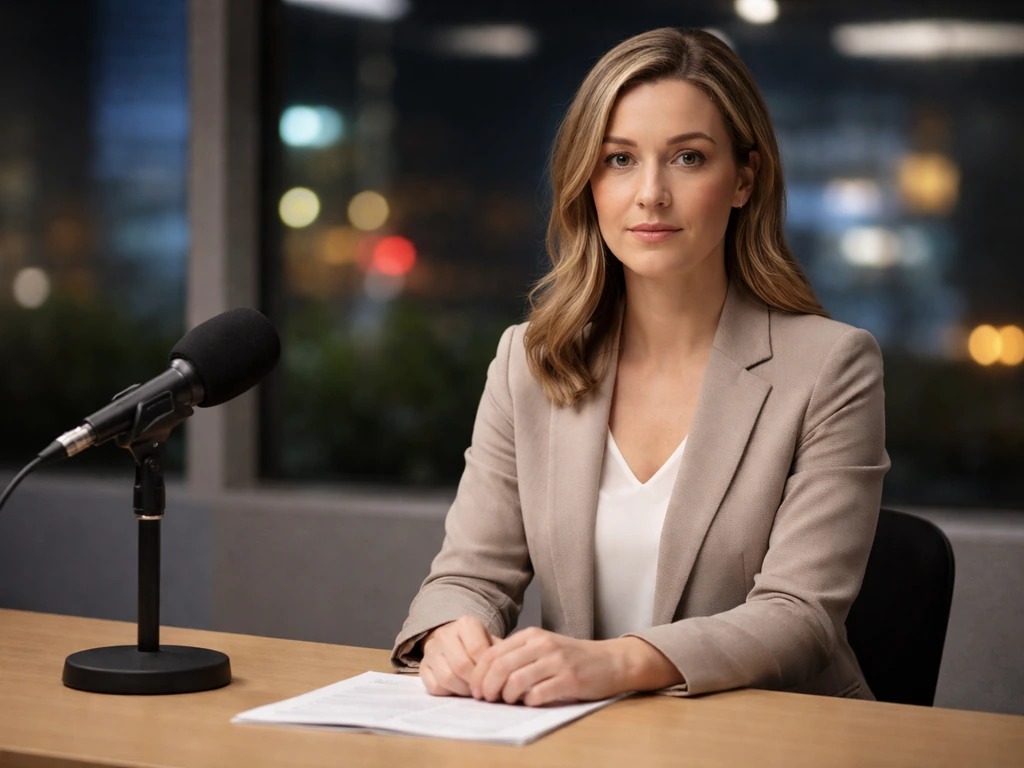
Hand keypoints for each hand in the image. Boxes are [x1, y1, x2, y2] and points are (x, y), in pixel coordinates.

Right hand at [420, 615, 499, 697]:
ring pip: (446, 678)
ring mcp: (430, 650)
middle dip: (475, 683)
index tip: (495, 680)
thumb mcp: (492, 643)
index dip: (487, 670)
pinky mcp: (422, 667)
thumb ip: (500, 655)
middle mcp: (444, 634)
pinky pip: (434, 687)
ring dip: (463, 690)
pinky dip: (449, 693)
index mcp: (465, 623)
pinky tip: (458, 689)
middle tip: (485, 690)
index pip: (478, 649)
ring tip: (473, 691)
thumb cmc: (479, 645)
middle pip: (461, 666)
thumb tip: (508, 675)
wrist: (455, 641)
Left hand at [468, 627, 630, 706]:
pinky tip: (531, 702)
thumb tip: (486, 675)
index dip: (479, 674)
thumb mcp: (543, 647)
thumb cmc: (572, 658)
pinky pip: (539, 694)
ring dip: (506, 696)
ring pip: (516, 680)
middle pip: (500, 666)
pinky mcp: (570, 680)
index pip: (493, 652)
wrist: (610, 661)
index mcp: (532, 635)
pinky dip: (529, 702)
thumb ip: (519, 655)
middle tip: (486, 699)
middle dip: (487, 686)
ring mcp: (557, 661)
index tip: (476, 689)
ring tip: (508, 701)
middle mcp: (543, 645)